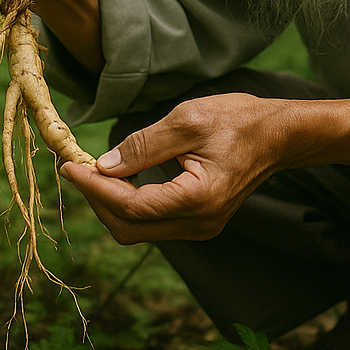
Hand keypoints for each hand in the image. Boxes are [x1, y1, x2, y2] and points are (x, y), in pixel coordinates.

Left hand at [60, 92, 284, 243]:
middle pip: (128, 228)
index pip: (129, 205)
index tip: (69, 165)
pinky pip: (154, 223)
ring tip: (93, 172)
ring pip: (138, 229)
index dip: (93, 187)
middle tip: (77, 168)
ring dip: (111, 204)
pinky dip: (130, 204)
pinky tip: (120, 180)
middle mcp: (200, 224)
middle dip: (97, 199)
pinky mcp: (201, 222)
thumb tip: (104, 165)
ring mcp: (202, 227)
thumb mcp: (189, 119)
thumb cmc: (240, 120)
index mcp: (198, 199)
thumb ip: (144, 145)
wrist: (281, 135)